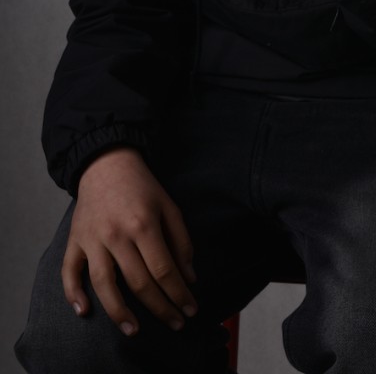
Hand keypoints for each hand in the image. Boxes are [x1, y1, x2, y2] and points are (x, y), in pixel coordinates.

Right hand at [62, 147, 196, 335]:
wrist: (106, 163)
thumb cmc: (142, 186)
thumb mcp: (169, 206)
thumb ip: (181, 241)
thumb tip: (189, 278)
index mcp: (143, 224)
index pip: (164, 270)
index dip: (179, 294)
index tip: (190, 310)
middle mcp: (116, 234)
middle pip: (139, 282)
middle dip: (160, 308)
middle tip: (175, 324)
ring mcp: (92, 239)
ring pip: (104, 284)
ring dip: (119, 312)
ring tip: (133, 330)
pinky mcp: (75, 240)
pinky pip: (69, 271)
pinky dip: (73, 294)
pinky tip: (84, 312)